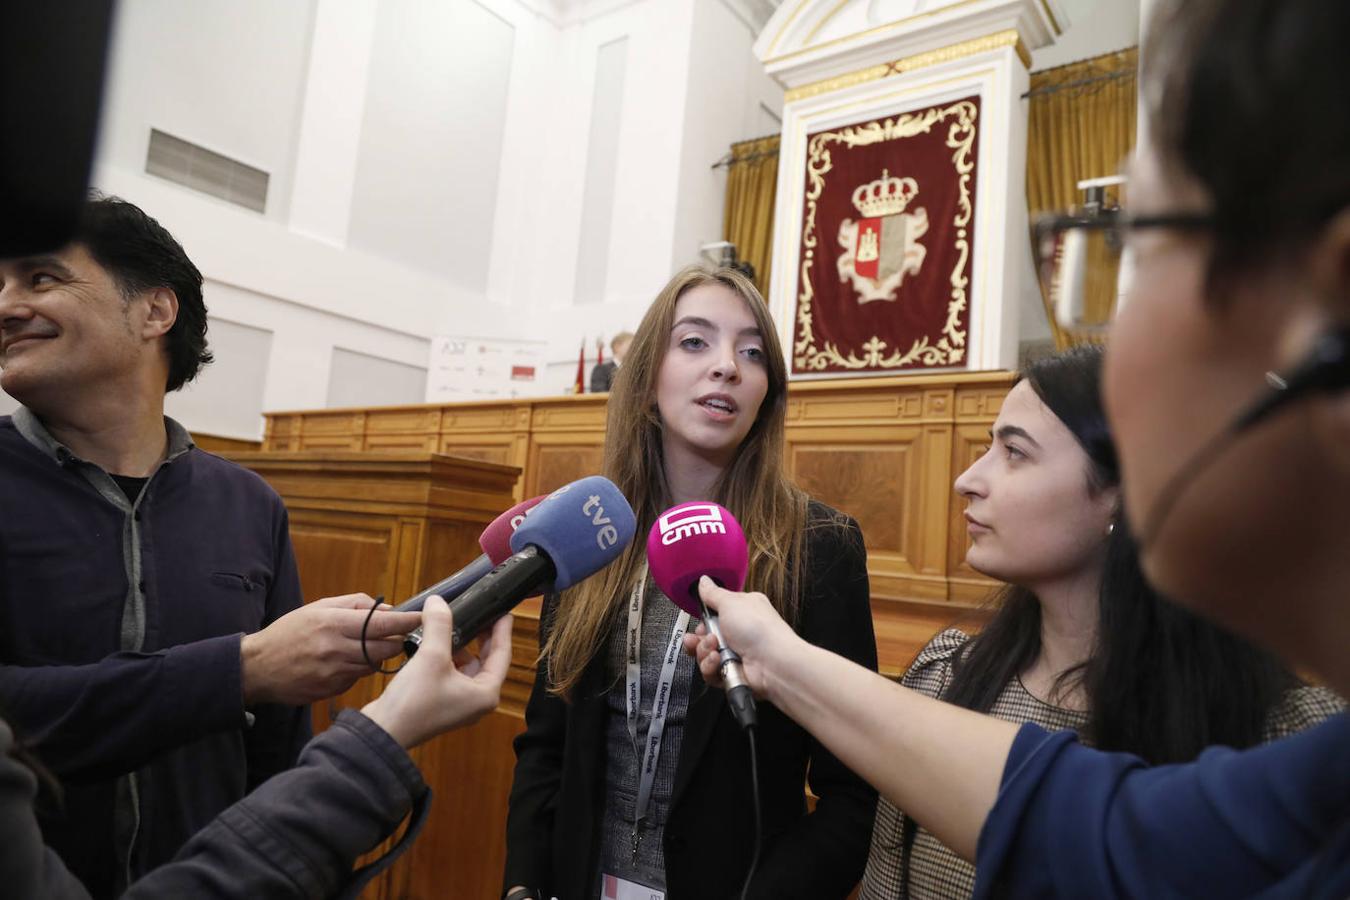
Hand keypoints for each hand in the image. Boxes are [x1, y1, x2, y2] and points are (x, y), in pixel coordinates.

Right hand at [241, 594, 422, 705]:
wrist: (257, 668)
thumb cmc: (289, 632)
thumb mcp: (318, 607)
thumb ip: (355, 605)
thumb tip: (388, 609)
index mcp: (333, 624)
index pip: (382, 623)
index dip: (407, 622)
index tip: (423, 618)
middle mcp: (336, 649)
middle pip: (386, 649)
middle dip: (397, 642)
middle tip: (398, 635)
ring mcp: (334, 673)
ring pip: (374, 665)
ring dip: (378, 657)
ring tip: (367, 647)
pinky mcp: (331, 691)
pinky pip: (358, 679)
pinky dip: (360, 670)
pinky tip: (346, 663)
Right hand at [361, 595, 511, 748]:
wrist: (383, 731)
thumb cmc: (413, 702)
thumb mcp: (431, 656)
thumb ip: (439, 625)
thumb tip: (438, 601)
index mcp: (485, 693)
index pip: (502, 655)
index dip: (502, 631)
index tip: (502, 612)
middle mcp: (476, 700)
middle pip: (486, 660)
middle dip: (481, 637)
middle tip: (478, 614)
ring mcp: (458, 703)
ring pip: (467, 666)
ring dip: (461, 646)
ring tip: (451, 626)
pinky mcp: (440, 702)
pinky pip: (451, 673)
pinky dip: (446, 657)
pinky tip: (434, 644)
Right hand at [680, 576, 800, 702]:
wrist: (772, 662)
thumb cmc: (758, 629)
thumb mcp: (730, 602)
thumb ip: (713, 593)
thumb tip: (703, 581)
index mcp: (741, 611)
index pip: (714, 614)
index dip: (704, 619)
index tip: (702, 620)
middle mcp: (739, 633)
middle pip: (705, 636)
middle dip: (699, 638)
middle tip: (706, 637)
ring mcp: (736, 654)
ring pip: (705, 654)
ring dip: (704, 652)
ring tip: (715, 649)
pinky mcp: (732, 672)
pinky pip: (710, 671)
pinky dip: (711, 667)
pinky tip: (719, 661)